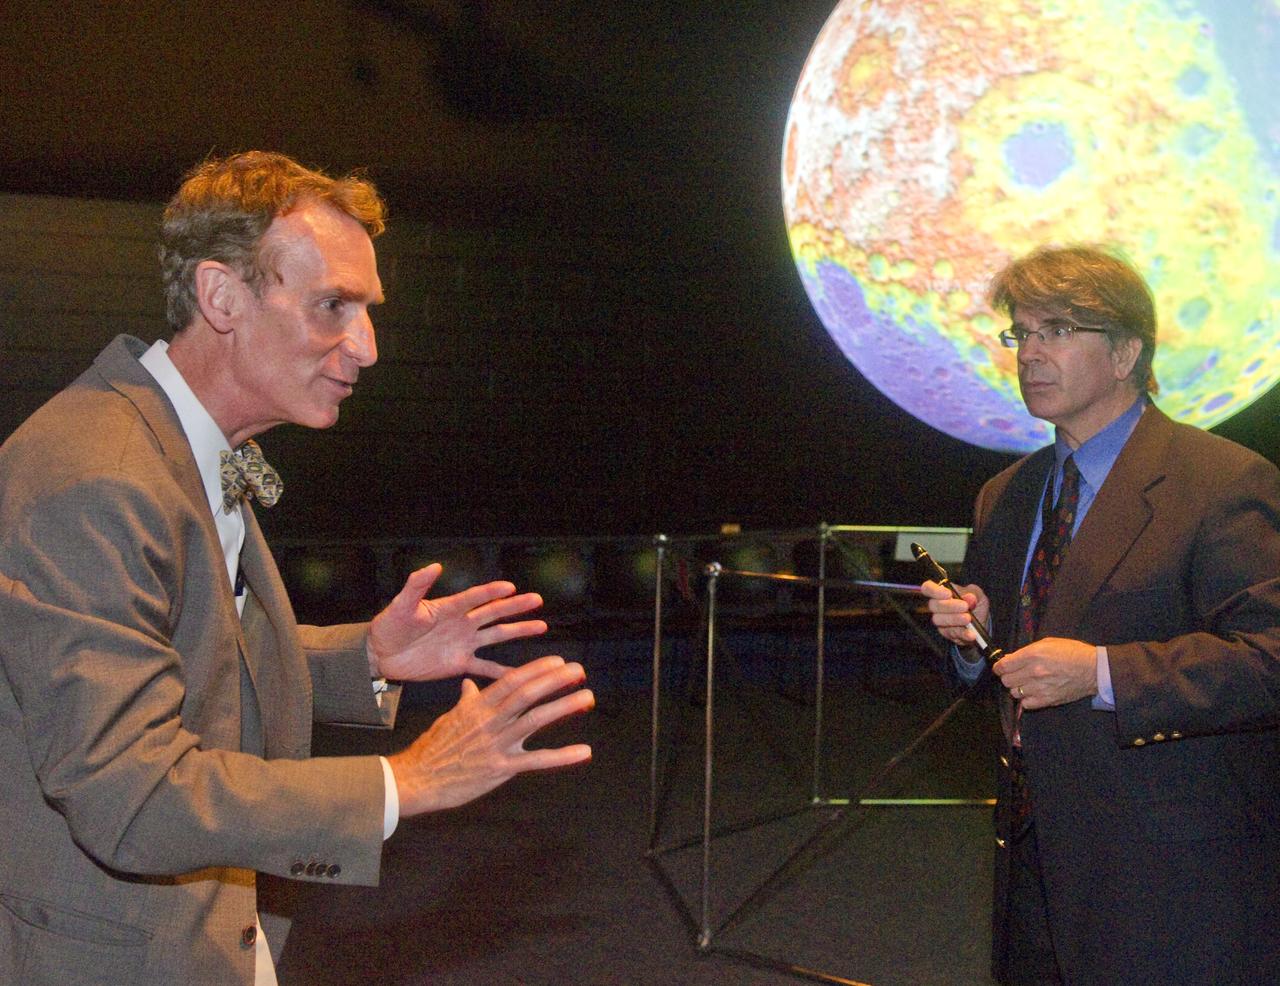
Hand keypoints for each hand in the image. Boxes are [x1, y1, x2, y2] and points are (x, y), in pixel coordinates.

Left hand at [366, 564, 546, 681]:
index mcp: (449, 607)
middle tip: (536, 600)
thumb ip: (416, 586)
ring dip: (517, 631)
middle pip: (493, 613)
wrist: (382, 654)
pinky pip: (484, 667)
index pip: (475, 597)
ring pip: (496, 636)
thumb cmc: (390, 625)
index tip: (510, 587)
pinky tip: (520, 673)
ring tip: (540, 626)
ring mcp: (463, 643)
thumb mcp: (401, 605)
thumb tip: (434, 566)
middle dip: (515, 607)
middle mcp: (462, 623)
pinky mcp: (459, 663)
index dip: (491, 592)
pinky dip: (501, 672)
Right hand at [387, 655, 592, 814]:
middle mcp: (488, 721)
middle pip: (526, 693)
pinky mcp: (500, 769)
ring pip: (534, 719)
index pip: (511, 680)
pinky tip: (583, 751)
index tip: (558, 661)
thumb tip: (470, 684)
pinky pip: (535, 760)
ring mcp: (495, 744)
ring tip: (587, 697)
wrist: (415, 779)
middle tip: (579, 670)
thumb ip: (466, 701)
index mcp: (477, 706)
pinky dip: (562, 756)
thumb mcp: (449, 718)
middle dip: (555, 680)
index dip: (537, 668)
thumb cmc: (432, 748)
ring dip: (564, 706)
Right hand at [920, 579, 990, 647]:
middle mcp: (937, 606)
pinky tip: (972, 633)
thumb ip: (974, 593)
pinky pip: (952, 634)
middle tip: (965, 606)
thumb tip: (968, 597)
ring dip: (955, 619)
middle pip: (933, 605)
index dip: (934, 591)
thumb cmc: (976, 604)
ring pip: (940, 620)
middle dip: (949, 606)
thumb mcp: (978, 594)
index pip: (928, 588)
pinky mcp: (947, 633)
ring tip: (969, 619)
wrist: (982, 622)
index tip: (948, 594)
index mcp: (941, 592)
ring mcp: (940, 621)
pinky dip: (963, 633)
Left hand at [993, 637, 1097, 709]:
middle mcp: (1034, 672)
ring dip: (1017, 688)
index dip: (999, 666)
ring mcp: (1040, 688)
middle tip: (1015, 674)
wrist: (1093, 670)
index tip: (1000, 667)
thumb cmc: (1072, 652)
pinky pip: (1026, 704)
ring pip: (1014, 692)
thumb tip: (1010, 658)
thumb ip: (1027, 651)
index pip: (1004, 665)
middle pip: (1006, 680)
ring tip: (1026, 683)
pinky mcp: (1048, 700)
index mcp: (1034, 655)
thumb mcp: (1048, 643)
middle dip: (1007, 676)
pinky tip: (1033, 692)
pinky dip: (1027, 699)